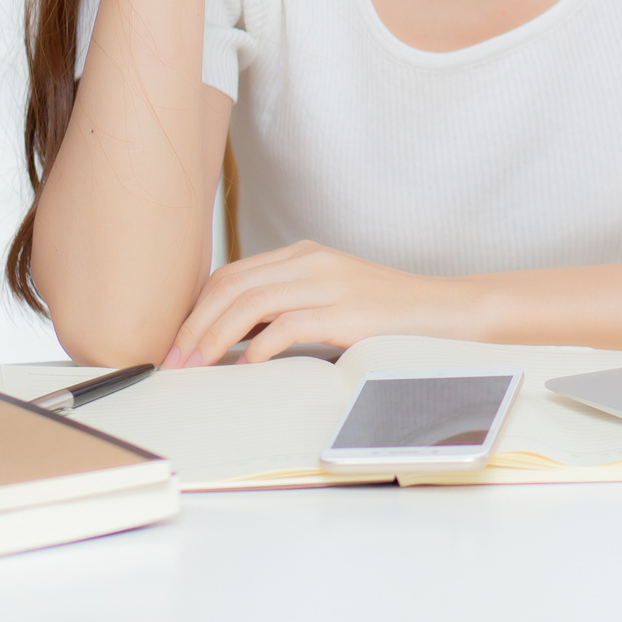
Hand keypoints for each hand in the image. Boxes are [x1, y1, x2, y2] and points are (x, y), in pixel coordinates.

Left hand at [162, 241, 483, 364]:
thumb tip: (235, 340)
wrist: (448, 312)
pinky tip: (246, 366)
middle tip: (173, 358)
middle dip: (194, 323)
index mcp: (303, 255)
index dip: (196, 307)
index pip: (232, 274)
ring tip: (196, 365)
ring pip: (249, 303)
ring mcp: (328, 283)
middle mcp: (311, 261)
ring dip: (214, 337)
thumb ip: (287, 308)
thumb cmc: (389, 314)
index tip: (176, 340)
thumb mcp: (332, 298)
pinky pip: (287, 326)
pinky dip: (259, 347)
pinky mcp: (345, 311)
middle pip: (231, 284)